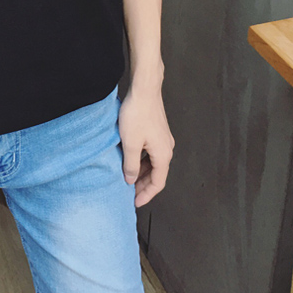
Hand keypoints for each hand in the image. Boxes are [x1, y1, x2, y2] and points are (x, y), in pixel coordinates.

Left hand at [118, 85, 173, 206]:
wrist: (144, 89)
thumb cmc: (138, 114)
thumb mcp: (130, 143)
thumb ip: (130, 164)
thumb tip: (130, 179)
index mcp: (163, 155)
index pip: (158, 183)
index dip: (146, 195)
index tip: (135, 202)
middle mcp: (167, 148)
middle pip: (156, 174)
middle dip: (142, 184)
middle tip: (128, 191)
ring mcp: (162, 139)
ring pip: (152, 162)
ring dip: (140, 171)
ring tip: (126, 176)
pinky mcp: (157, 130)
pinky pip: (150, 152)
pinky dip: (141, 159)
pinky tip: (129, 158)